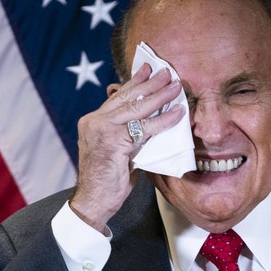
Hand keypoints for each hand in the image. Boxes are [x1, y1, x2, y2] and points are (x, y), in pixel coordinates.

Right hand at [70, 64, 183, 231]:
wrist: (94, 201)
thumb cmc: (107, 180)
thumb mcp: (116, 150)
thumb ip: (127, 134)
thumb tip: (149, 122)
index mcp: (93, 121)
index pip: (117, 97)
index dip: (134, 82)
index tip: (147, 69)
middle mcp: (94, 121)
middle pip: (128, 97)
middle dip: (150, 83)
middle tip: (167, 72)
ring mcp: (102, 130)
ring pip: (137, 109)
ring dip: (160, 96)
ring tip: (177, 86)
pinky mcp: (114, 142)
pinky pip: (145, 128)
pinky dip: (164, 120)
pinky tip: (178, 113)